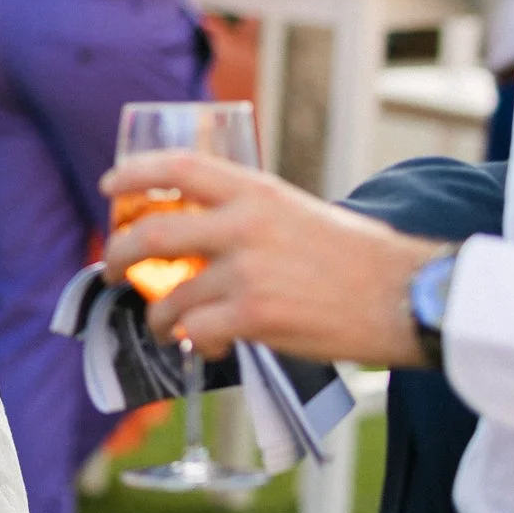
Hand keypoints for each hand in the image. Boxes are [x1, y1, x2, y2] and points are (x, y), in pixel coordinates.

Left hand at [98, 151, 439, 365]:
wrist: (405, 296)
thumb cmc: (360, 257)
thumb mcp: (300, 212)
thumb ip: (252, 214)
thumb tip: (206, 228)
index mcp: (258, 191)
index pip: (181, 166)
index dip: (136, 173)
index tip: (109, 184)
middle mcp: (245, 225)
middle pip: (155, 233)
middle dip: (122, 254)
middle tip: (114, 268)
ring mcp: (247, 272)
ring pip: (173, 296)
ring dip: (160, 316)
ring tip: (164, 325)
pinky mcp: (255, 316)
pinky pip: (198, 332)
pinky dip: (194, 342)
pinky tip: (206, 346)